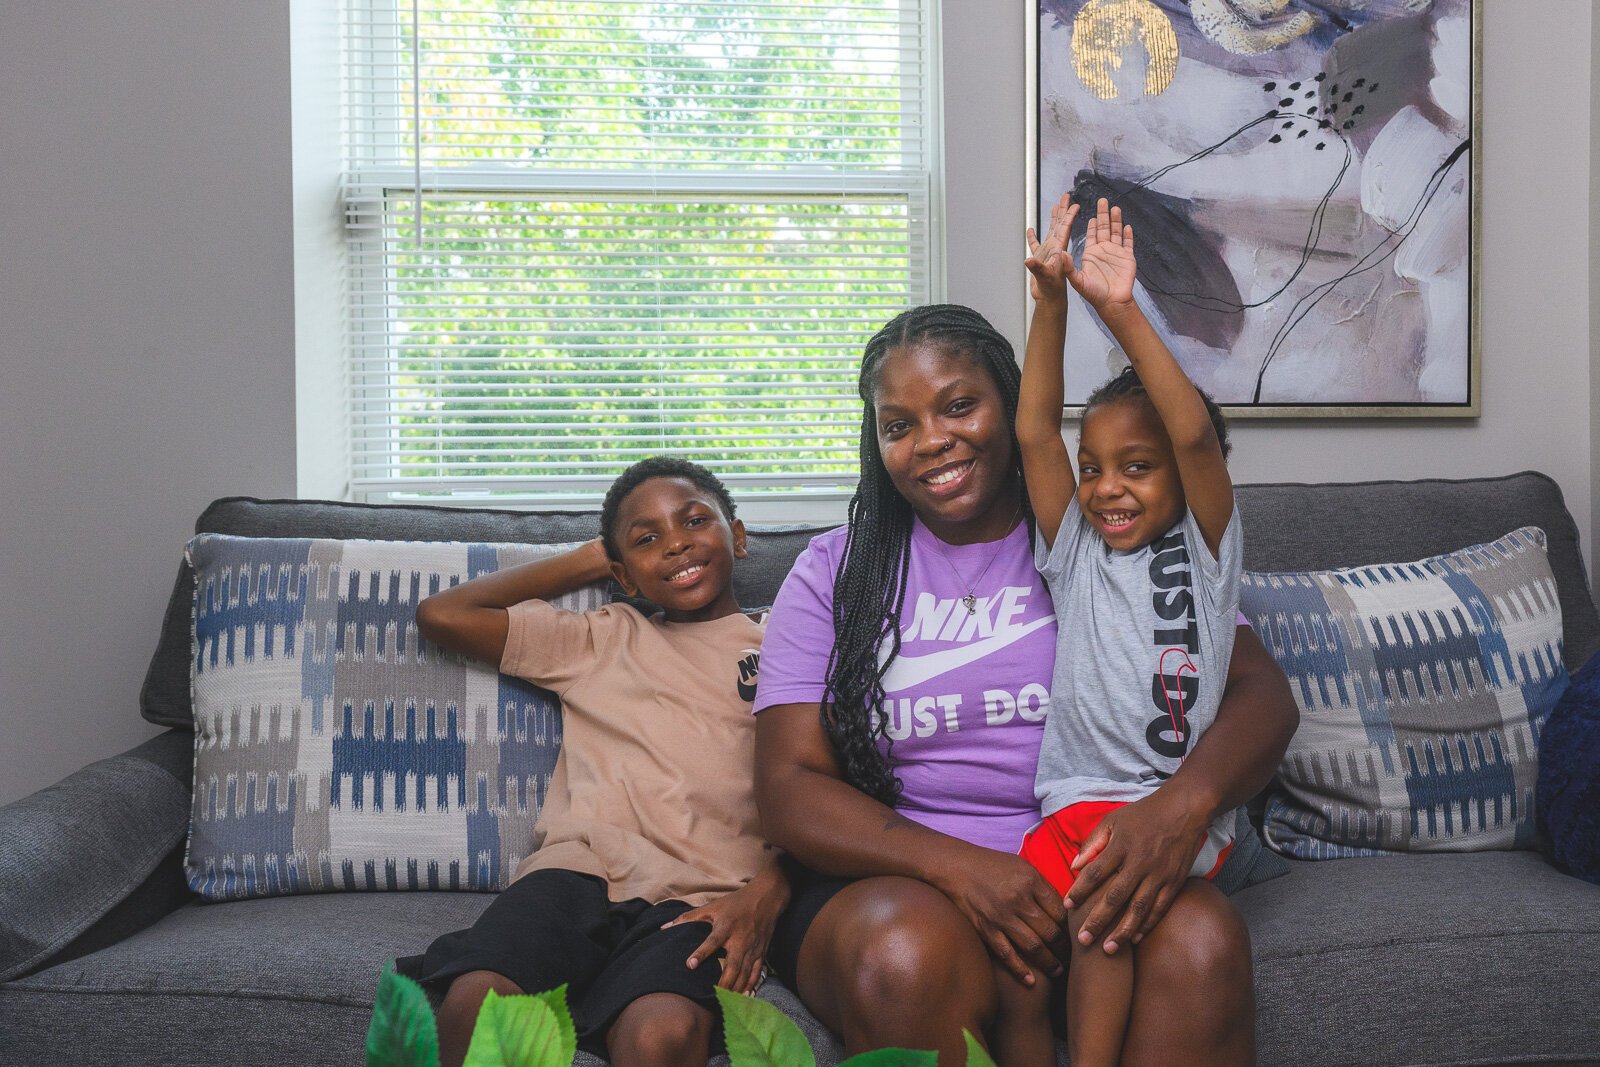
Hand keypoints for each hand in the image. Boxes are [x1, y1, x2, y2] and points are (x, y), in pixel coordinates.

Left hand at [661, 865, 790, 993]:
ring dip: (735, 989)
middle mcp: (741, 940)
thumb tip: (665, 928)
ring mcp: (753, 948)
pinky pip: (756, 973)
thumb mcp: (712, 906)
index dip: (701, 953)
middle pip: (733, 966)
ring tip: (726, 1002)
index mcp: (726, 927)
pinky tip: (742, 996)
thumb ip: (688, 918)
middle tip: (713, 997)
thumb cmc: (736, 902)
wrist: (766, 897)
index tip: (689, 965)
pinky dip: (750, 986)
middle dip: (724, 983)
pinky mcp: (761, 952)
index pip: (712, 942)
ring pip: (745, 973)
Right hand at [933, 847, 1067, 986]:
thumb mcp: (1022, 866)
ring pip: (1034, 947)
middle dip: (1066, 950)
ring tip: (1058, 971)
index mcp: (1031, 881)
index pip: (1061, 912)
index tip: (1078, 939)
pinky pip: (1006, 954)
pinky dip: (1020, 970)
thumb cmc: (992, 864)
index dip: (1073, 929)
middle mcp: (1018, 899)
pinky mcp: (985, 928)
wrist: (955, 865)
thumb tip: (1066, 908)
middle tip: (1074, 960)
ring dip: (1049, 963)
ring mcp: (1001, 915)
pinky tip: (1031, 981)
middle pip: (1051, 932)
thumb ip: (1043, 887)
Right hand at [1024, 192, 1080, 303]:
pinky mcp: (1040, 260)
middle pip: (1060, 224)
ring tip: (1055, 206)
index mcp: (1058, 250)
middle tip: (1066, 195)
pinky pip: (1036, 245)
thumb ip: (1038, 268)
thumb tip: (1029, 260)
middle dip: (1063, 210)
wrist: (1050, 300)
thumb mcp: (1046, 278)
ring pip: (1051, 231)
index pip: (1065, 228)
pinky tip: (1031, 231)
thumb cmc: (1053, 290)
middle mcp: (1055, 248)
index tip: (1074, 203)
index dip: (1069, 216)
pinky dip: (1033, 238)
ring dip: (1052, 219)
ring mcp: (1048, 253)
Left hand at [1063, 786, 1210, 954]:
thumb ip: (1093, 843)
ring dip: (1123, 930)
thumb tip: (1074, 866)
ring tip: (1109, 950)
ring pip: (1138, 908)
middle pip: (1115, 896)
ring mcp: (1159, 874)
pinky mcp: (1174, 882)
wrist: (1183, 810)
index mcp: (1121, 846)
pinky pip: (1159, 908)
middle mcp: (1139, 863)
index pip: (1095, 872)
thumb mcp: (1113, 820)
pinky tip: (1135, 939)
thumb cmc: (1143, 815)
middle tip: (1083, 940)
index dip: (1080, 890)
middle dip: (1098, 920)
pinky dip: (1147, 924)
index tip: (1067, 906)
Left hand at [1066, 197, 1136, 311]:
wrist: (1112, 303)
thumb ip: (1069, 268)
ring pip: (1116, 232)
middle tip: (1102, 200)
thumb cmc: (1094, 294)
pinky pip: (1128, 244)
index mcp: (1091, 254)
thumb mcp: (1078, 281)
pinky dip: (1128, 235)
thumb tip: (1061, 254)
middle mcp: (1103, 251)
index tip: (1089, 213)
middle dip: (1103, 214)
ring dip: (1116, 220)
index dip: (1091, 223)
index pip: (1091, 234)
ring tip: (1115, 207)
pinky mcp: (1128, 258)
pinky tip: (1127, 226)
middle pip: (1104, 228)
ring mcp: (1116, 253)